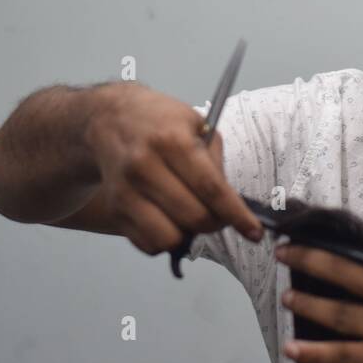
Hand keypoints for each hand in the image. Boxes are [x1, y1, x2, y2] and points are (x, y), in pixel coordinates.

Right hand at [84, 83, 262, 254]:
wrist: (109, 118)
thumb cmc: (160, 122)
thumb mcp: (197, 125)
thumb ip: (216, 164)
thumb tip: (232, 205)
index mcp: (171, 141)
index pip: (211, 188)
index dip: (236, 215)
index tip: (253, 232)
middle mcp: (144, 166)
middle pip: (193, 218)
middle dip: (215, 224)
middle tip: (218, 215)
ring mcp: (125, 190)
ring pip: (168, 239)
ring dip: (187, 235)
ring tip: (188, 216)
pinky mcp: (113, 208)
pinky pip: (147, 244)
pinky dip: (163, 240)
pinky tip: (166, 218)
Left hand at [275, 243, 362, 362]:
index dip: (332, 242)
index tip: (307, 233)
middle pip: (344, 271)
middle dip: (309, 260)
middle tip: (283, 253)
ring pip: (337, 313)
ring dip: (306, 304)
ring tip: (286, 298)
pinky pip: (342, 355)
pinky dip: (314, 353)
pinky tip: (293, 349)